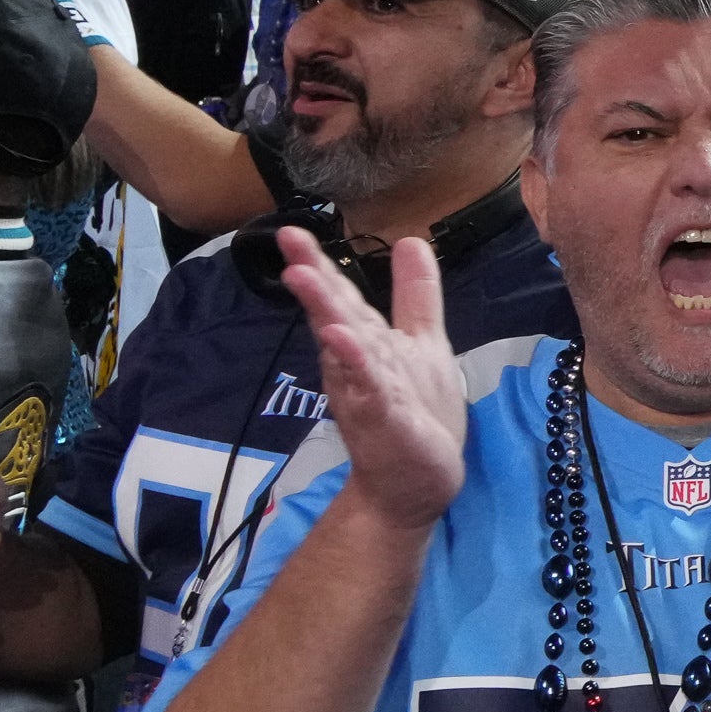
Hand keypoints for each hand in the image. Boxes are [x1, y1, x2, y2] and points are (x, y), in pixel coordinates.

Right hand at [274, 231, 467, 530]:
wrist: (417, 481)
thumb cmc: (415, 409)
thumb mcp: (422, 341)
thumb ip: (415, 295)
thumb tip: (411, 241)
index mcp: (367, 342)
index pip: (341, 297)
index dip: (320, 264)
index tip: (294, 230)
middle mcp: (358, 364)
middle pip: (334, 314)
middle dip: (315, 279)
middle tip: (288, 241)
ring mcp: (369, 391)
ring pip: (347, 347)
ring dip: (328, 314)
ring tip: (307, 280)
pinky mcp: (386, 421)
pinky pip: (370, 390)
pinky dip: (358, 366)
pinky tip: (342, 340)